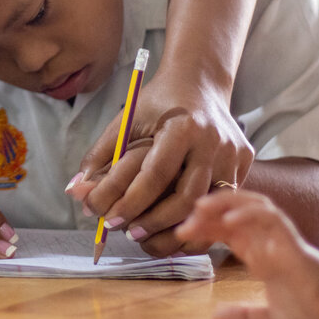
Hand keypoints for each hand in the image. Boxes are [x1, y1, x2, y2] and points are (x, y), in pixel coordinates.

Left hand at [66, 70, 253, 255]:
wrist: (200, 81)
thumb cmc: (158, 102)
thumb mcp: (127, 118)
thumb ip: (101, 153)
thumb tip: (74, 190)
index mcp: (182, 126)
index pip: (154, 174)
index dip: (130, 202)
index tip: (108, 220)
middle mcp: (213, 141)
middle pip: (186, 197)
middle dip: (155, 222)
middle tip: (130, 234)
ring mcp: (233, 154)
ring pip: (207, 205)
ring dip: (177, 227)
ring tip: (151, 237)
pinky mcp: (244, 162)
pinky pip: (222, 201)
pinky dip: (199, 219)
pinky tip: (176, 227)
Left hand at [176, 191, 318, 318]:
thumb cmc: (313, 312)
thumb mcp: (270, 318)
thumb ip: (246, 316)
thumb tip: (217, 317)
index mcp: (260, 252)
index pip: (225, 229)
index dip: (203, 227)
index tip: (180, 234)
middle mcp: (267, 240)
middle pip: (232, 212)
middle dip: (206, 212)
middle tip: (183, 222)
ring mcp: (281, 237)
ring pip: (251, 205)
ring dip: (224, 203)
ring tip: (200, 209)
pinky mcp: (293, 241)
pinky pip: (271, 218)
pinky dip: (249, 215)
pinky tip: (229, 221)